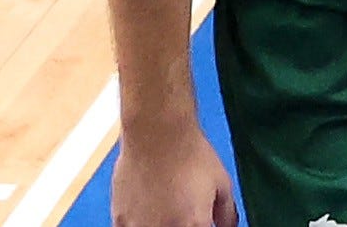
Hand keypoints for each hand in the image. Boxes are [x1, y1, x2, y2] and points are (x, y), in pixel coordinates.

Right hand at [111, 116, 236, 226]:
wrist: (157, 130)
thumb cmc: (188, 153)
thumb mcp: (222, 183)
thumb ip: (227, 215)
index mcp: (195, 226)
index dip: (202, 226)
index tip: (201, 221)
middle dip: (183, 225)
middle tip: (183, 212)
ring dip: (161, 225)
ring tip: (165, 208)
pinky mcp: (120, 221)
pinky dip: (140, 224)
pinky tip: (147, 211)